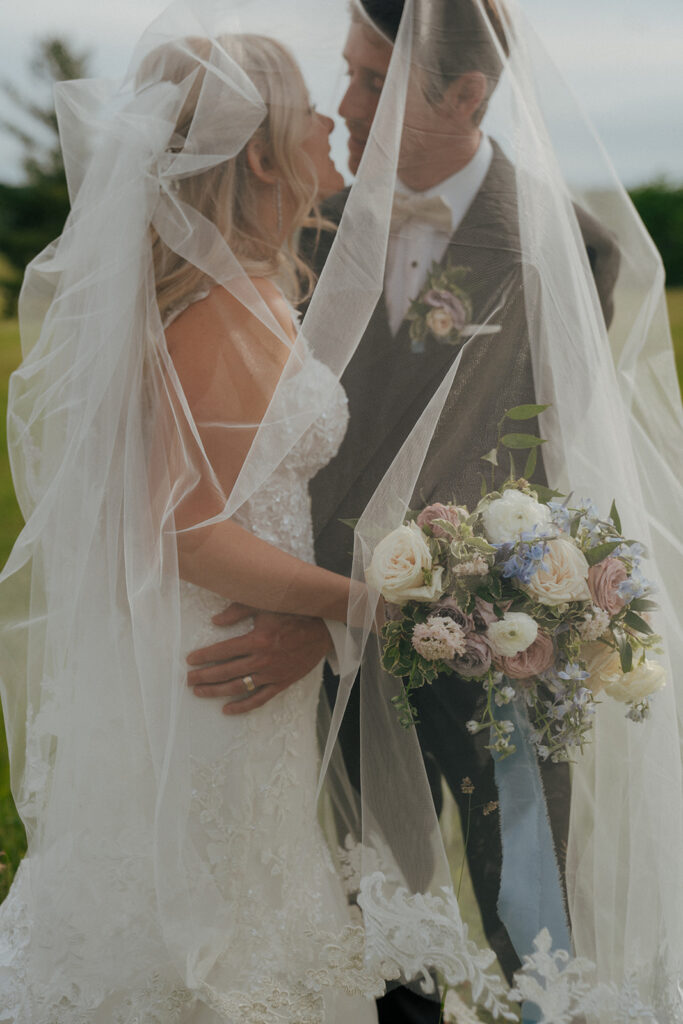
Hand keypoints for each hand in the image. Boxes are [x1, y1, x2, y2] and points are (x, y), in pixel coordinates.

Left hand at [186, 603, 333, 713]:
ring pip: (239, 687)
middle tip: (189, 680)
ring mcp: (272, 674)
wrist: (323, 630)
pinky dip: (242, 707)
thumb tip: (215, 621)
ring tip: (200, 692)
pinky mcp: (281, 683)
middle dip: (204, 676)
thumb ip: (238, 611)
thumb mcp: (265, 606)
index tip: (190, 660)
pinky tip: (227, 709)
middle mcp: (262, 660)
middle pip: (226, 671)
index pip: (222, 651)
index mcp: (256, 640)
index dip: (204, 656)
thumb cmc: (293, 614)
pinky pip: (259, 699)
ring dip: (217, 691)